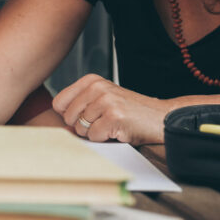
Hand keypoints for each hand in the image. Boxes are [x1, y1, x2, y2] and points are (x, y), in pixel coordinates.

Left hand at [52, 74, 170, 144]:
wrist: (161, 117)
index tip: (87, 116)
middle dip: (83, 126)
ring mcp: (105, 101)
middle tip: (103, 121)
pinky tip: (118, 130)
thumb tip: (58, 122)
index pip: (59, 102)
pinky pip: (94, 136)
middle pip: (68, 117)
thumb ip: (80, 105)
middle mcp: (97, 87)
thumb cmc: (130, 112)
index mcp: (91, 80)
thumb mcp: (102, 99)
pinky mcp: (113, 116)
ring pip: (80, 128)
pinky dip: (105, 138)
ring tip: (112, 125)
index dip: (69, 115)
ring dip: (95, 133)